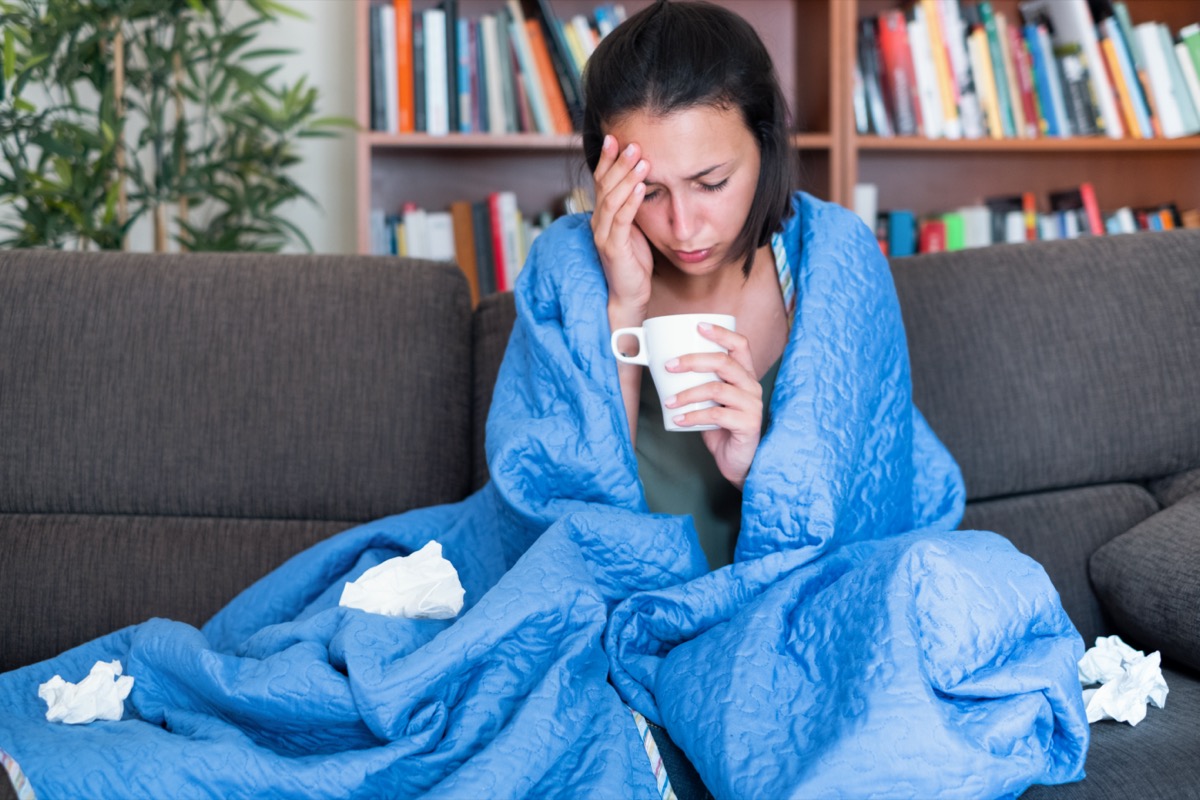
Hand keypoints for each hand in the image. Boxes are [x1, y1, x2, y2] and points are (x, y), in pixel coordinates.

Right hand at [591, 135, 653, 316]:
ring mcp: (603, 235)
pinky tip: (640, 187)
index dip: (606, 159)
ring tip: (641, 159)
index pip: (601, 181)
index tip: (614, 137)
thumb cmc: (634, 262)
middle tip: (632, 142)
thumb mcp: (634, 229)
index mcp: (603, 216)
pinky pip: (621, 220)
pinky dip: (630, 201)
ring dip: (626, 177)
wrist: (628, 297)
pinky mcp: (613, 249)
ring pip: (612, 199)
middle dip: (618, 162)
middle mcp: (598, 223)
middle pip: (605, 186)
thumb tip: (644, 181)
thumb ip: (633, 208)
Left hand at [664, 323, 762, 489]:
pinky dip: (693, 417)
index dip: (721, 332)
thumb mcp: (710, 401)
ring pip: (717, 389)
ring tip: (668, 401)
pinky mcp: (748, 425)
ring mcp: (752, 405)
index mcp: (744, 374)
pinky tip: (678, 419)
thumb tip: (663, 367)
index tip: (698, 326)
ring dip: (688, 393)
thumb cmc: (721, 426)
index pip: (740, 344)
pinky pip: (716, 415)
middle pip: (724, 362)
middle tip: (669, 366)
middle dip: (693, 361)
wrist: (738, 460)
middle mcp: (752, 386)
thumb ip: (697, 383)